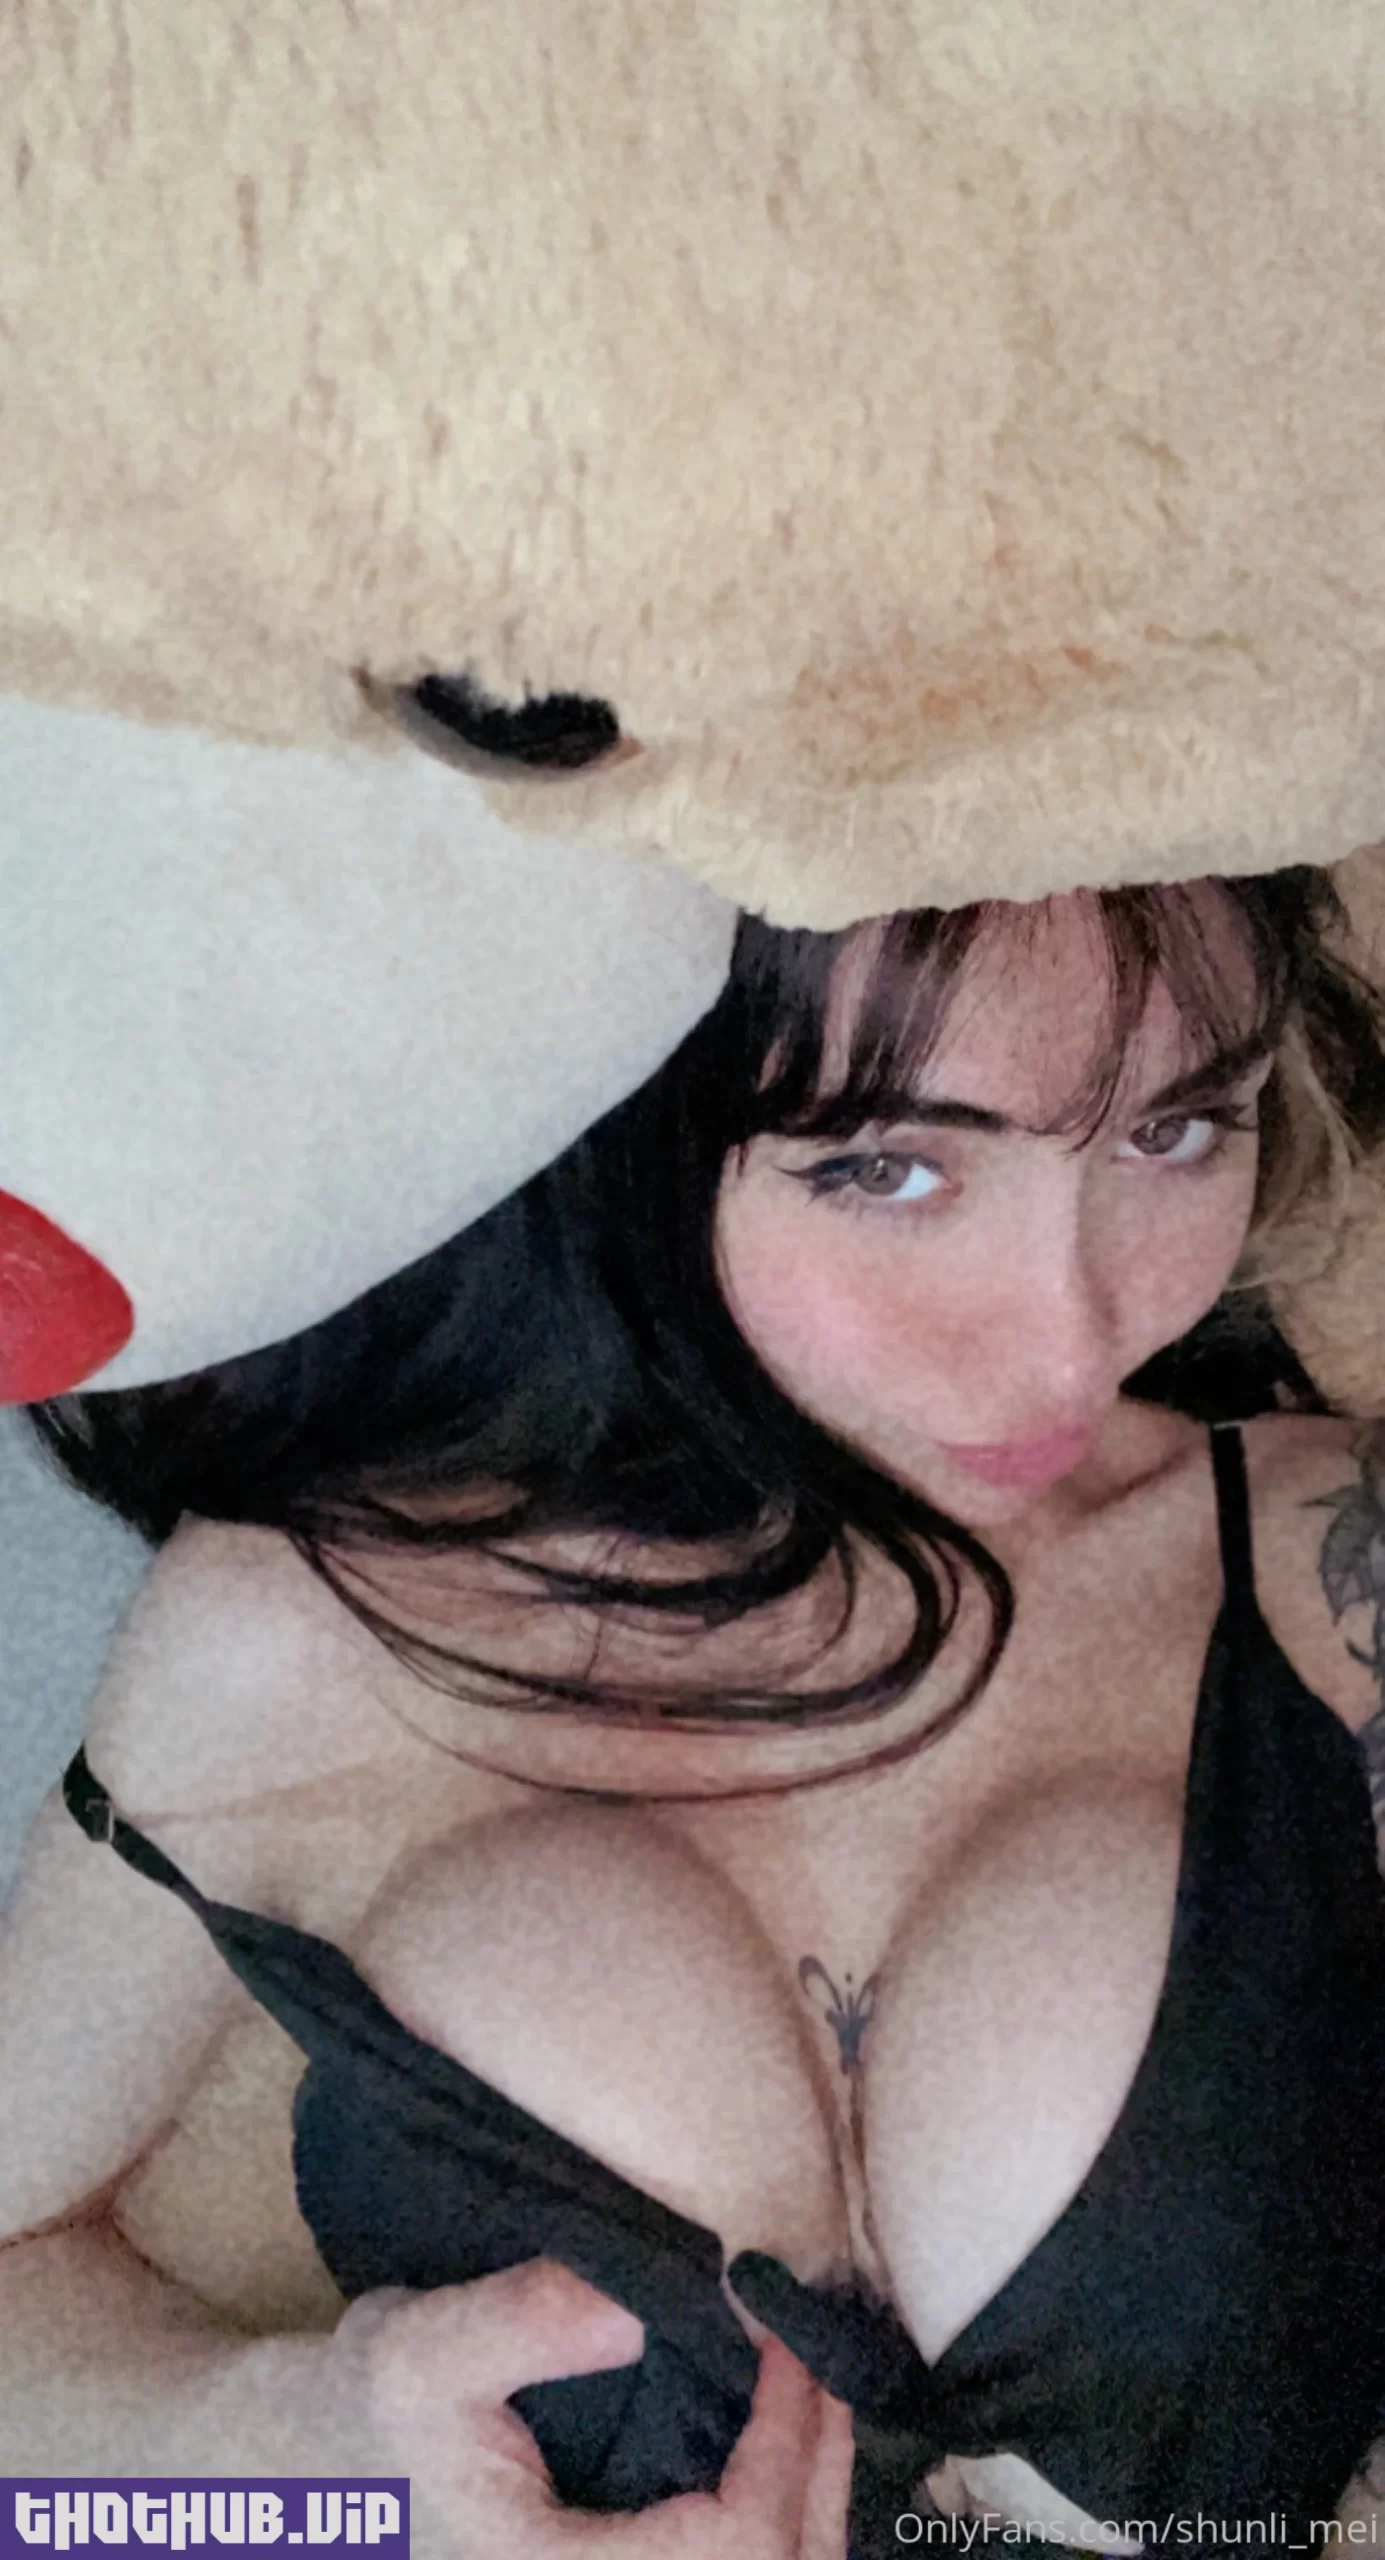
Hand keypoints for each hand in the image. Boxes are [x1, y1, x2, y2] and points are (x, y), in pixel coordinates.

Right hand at [341, 2256, 855, 2558]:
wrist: (322, 2474)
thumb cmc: (372, 2413)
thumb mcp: (420, 2347)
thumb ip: (522, 2324)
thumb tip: (637, 2312)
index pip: (730, 2550)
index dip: (783, 2449)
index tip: (778, 2337)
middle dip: (818, 2467)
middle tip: (814, 2354)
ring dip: (813, 2500)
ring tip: (812, 2395)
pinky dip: (782, 2523)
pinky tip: (782, 2451)